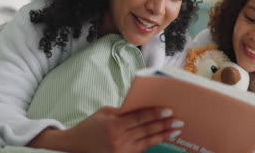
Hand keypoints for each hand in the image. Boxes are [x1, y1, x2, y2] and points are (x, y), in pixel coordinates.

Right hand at [28, 106, 183, 152]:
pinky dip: (153, 142)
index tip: (168, 111)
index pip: (139, 118)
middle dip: (164, 125)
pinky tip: (163, 137)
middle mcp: (119, 140)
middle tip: (179, 121)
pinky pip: (141, 149)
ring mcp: (121, 151)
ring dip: (163, 135)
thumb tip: (143, 107)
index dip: (155, 114)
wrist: (76, 145)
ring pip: (147, 141)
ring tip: (176, 130)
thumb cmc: (91, 125)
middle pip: (146, 130)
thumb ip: (123, 111)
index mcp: (114, 125)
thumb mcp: (105, 112)